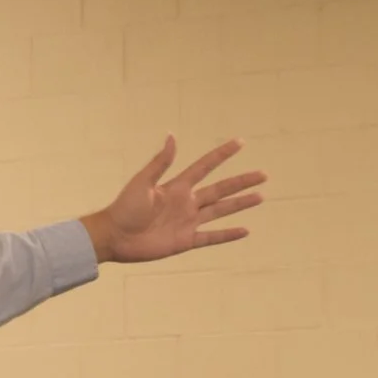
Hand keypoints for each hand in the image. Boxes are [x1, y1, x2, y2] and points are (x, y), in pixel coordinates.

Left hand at [82, 136, 265, 263]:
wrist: (114, 237)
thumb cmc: (124, 208)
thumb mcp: (143, 182)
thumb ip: (160, 162)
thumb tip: (172, 136)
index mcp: (177, 186)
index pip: (205, 166)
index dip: (222, 155)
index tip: (240, 143)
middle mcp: (186, 202)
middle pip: (220, 189)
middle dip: (241, 182)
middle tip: (263, 175)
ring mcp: (187, 222)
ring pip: (220, 211)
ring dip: (240, 204)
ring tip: (260, 197)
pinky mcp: (185, 241)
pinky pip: (211, 237)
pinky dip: (228, 234)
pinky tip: (245, 231)